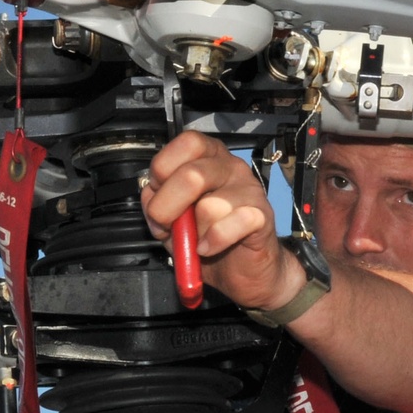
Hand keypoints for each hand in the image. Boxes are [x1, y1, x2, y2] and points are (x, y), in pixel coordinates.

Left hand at [140, 131, 303, 309]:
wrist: (242, 270)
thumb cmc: (208, 238)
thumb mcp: (172, 218)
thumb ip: (157, 202)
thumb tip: (150, 196)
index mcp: (208, 158)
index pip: (187, 143)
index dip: (163, 170)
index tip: (158, 194)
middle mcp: (230, 167)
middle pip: (191, 175)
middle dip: (167, 207)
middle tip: (167, 225)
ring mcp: (249, 190)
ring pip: (209, 207)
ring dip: (195, 232)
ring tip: (197, 240)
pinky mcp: (262, 216)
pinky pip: (230, 226)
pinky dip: (214, 242)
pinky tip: (210, 248)